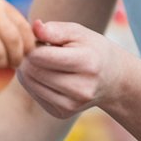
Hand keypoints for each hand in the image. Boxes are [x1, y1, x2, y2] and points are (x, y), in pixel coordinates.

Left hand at [18, 20, 133, 118]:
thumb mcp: (78, 33)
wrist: (111, 78)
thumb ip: (55, 29)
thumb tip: (34, 27)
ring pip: (31, 84)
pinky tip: (46, 74)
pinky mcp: (63, 113)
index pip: (41, 56)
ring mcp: (72, 105)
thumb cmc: (91, 49)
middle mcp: (82, 88)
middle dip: (28, 58)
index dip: (32, 45)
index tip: (37, 40)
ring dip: (28, 70)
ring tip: (41, 61)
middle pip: (34, 71)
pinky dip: (33, 83)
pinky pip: (34, 95)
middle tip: (36, 49)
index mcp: (87, 63)